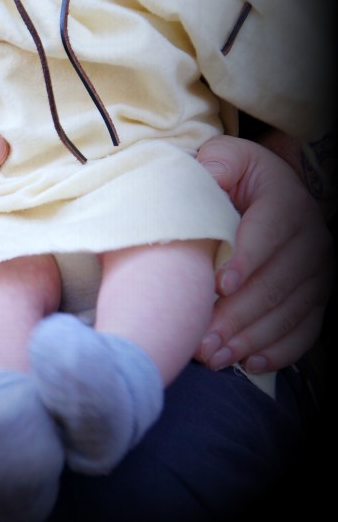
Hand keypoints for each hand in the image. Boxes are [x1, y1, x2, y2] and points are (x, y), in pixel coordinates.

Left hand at [195, 136, 333, 372]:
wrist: (267, 191)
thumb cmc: (235, 177)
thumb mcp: (225, 158)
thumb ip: (215, 164)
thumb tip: (206, 177)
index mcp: (287, 200)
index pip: (269, 232)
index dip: (246, 259)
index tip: (219, 285)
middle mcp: (311, 238)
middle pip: (277, 282)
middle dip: (238, 314)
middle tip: (202, 338)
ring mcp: (319, 272)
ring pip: (289, 312)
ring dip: (251, 338)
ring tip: (214, 355)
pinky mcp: (317, 297)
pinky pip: (305, 330)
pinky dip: (279, 351)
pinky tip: (250, 363)